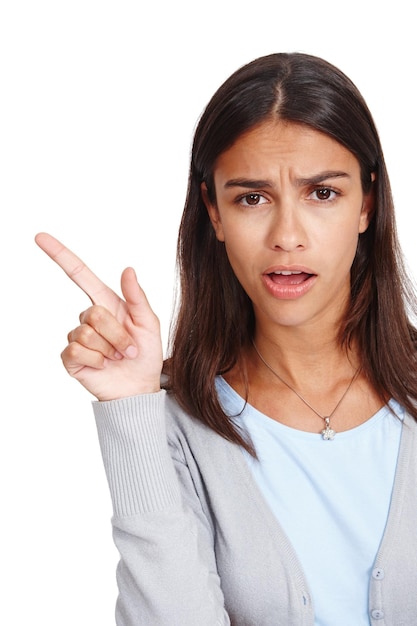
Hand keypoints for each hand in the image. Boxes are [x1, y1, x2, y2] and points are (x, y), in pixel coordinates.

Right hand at [35, 233, 162, 400]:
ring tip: (118, 357)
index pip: (79, 274)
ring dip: (110, 349)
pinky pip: (77, 351)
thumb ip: (137, 297)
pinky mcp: (71, 358)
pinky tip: (104, 365)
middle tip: (129, 348)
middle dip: (117, 333)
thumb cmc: (145, 353)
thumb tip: (128, 269)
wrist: (139, 387)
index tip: (39, 236)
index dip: (60, 255)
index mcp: (106, 303)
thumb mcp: (149, 323)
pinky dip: (96, 360)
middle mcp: (88, 317)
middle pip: (94, 313)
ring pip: (87, 334)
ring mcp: (78, 338)